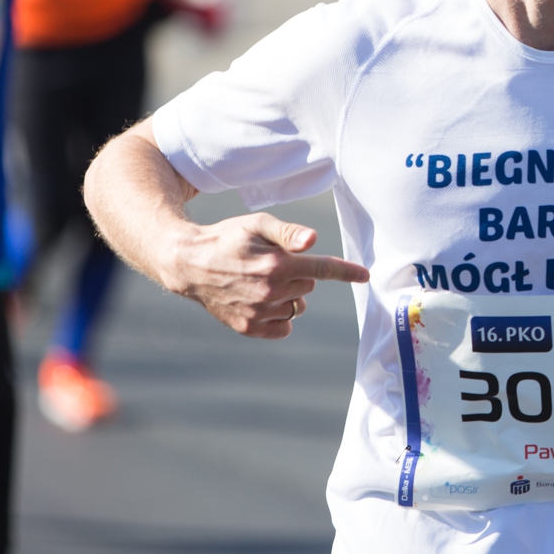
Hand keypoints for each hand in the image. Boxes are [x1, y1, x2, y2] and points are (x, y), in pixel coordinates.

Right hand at [163, 213, 369, 339]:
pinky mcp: (249, 327)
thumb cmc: (226, 238)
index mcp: (277, 264)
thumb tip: (313, 241)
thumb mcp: (257, 225)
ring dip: (289, 296)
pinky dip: (279, 317)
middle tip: (273, 263)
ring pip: (297, 307)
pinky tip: (261, 301)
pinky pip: (283, 328)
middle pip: (309, 286)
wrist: (188, 263)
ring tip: (263, 282)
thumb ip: (288, 233)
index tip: (365, 275)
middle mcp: (270, 291)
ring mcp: (259, 312)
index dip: (347, 272)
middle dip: (300, 275)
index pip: (322, 269)